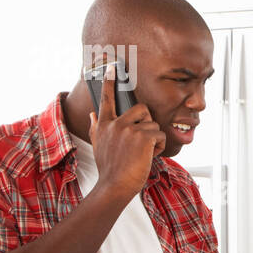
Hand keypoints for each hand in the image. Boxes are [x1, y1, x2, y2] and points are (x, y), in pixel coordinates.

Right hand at [88, 66, 164, 201]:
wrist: (115, 186)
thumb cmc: (110, 168)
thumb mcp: (98, 146)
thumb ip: (96, 127)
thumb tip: (92, 114)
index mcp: (104, 124)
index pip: (107, 99)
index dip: (109, 82)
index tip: (111, 66)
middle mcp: (116, 124)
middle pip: (141, 109)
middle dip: (147, 122)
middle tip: (143, 140)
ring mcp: (129, 129)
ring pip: (153, 124)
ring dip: (154, 139)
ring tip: (143, 153)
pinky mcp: (143, 136)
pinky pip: (160, 135)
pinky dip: (159, 148)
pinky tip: (149, 157)